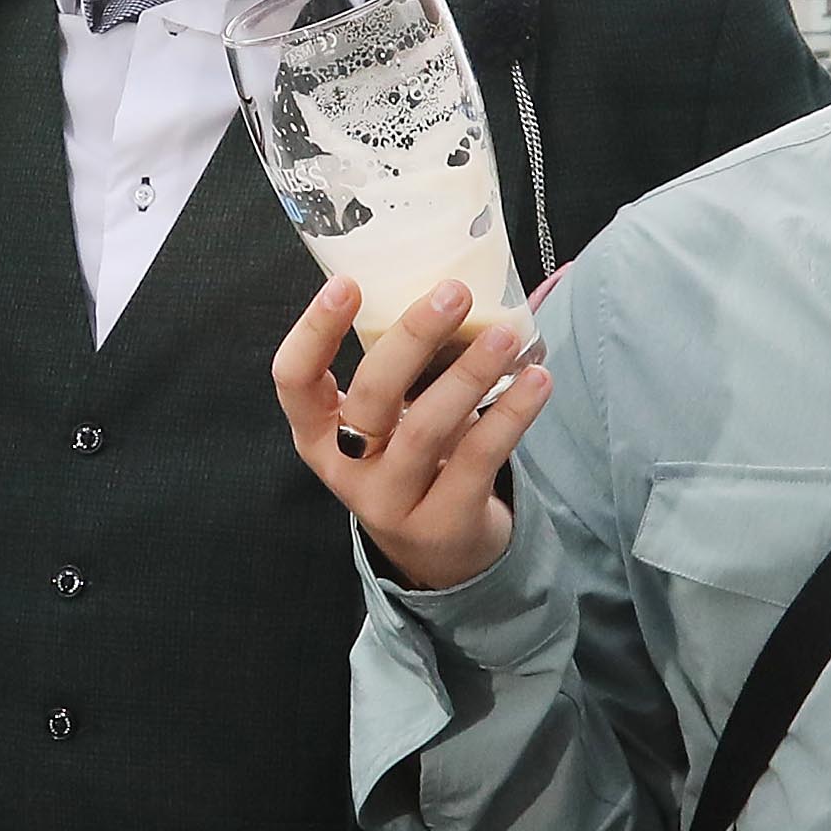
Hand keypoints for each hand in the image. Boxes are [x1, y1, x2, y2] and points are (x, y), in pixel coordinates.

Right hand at [271, 275, 546, 590]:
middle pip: (371, 396)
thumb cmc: (408, 459)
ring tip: (505, 336)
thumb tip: (445, 279)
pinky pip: (477, 459)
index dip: (314, 331)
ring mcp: (390, 502)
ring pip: (425, 429)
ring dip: (469, 375)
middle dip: (413, 338)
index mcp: (318, 432)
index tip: (347, 283)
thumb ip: (396, 366)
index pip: (293, 380)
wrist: (437, 551)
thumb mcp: (383, 420)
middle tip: (454, 293)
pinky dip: (511, 414)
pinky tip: (537, 380)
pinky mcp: (441, 522)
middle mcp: (345, 468)